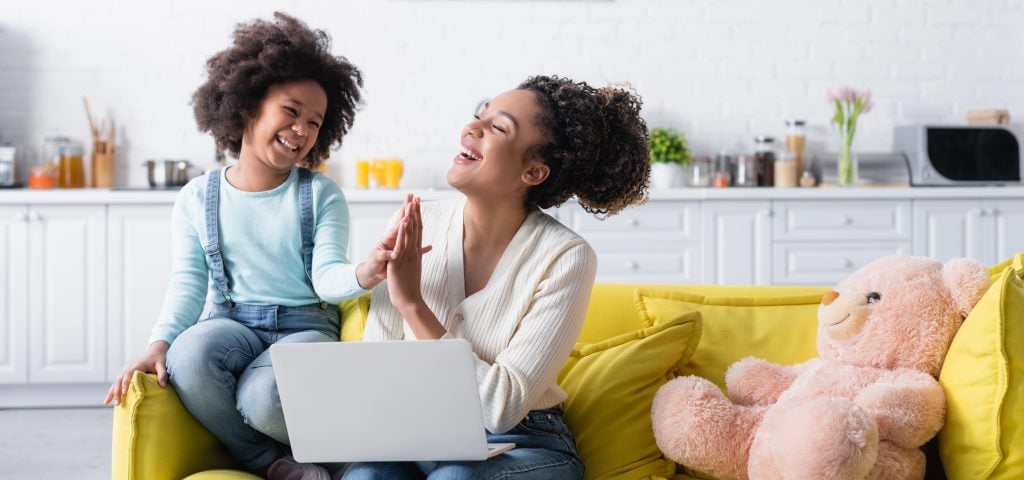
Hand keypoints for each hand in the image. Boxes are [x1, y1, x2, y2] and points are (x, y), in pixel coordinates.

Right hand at [104, 341, 168, 405]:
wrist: (155, 351)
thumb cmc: (159, 358)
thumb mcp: (162, 364)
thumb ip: (162, 374)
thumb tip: (163, 386)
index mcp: (137, 365)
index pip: (129, 374)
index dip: (126, 383)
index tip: (124, 392)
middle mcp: (129, 368)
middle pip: (120, 379)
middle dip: (117, 391)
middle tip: (117, 402)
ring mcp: (126, 370)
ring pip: (116, 381)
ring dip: (112, 391)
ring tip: (107, 403)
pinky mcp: (126, 374)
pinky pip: (118, 382)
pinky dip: (113, 390)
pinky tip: (109, 399)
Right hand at [356, 195, 431, 289]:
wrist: (373, 272)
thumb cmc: (389, 262)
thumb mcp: (404, 255)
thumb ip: (416, 249)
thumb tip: (429, 246)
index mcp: (397, 238)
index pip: (406, 222)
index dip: (412, 211)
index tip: (417, 199)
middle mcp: (390, 240)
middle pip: (399, 223)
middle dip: (405, 210)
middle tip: (409, 197)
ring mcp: (383, 247)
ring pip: (392, 236)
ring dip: (399, 227)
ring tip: (406, 218)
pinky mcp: (378, 258)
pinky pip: (383, 255)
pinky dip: (389, 254)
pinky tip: (395, 252)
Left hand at [387, 195, 425, 312]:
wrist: (409, 299)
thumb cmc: (410, 286)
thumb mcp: (414, 268)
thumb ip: (418, 257)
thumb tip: (426, 250)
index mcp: (416, 252)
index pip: (418, 230)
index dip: (418, 216)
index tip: (418, 204)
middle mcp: (414, 251)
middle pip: (416, 228)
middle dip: (416, 212)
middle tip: (417, 197)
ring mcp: (408, 255)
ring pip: (410, 233)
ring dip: (411, 217)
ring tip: (412, 203)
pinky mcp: (400, 260)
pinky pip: (402, 243)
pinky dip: (404, 231)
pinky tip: (405, 221)